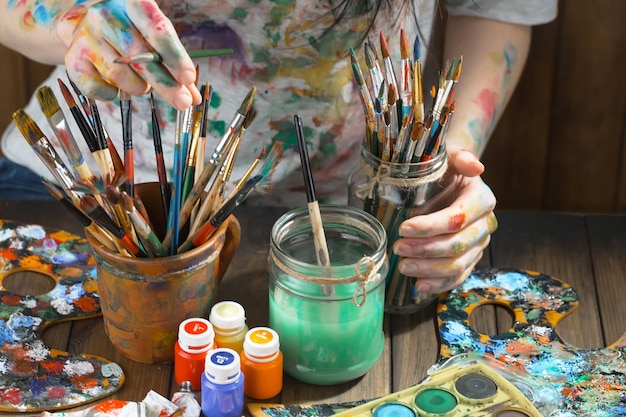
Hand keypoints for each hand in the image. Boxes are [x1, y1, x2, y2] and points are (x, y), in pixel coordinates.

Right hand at [56, 0, 200, 108]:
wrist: (85, 25)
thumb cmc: (132, 33)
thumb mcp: (156, 39)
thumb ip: (177, 66)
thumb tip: (193, 98)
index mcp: (133, 3)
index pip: (157, 30)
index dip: (174, 56)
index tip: (188, 78)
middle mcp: (106, 15)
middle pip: (140, 56)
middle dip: (165, 84)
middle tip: (182, 102)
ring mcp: (86, 35)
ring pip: (120, 74)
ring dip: (139, 87)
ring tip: (142, 84)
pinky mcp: (74, 57)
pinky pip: (99, 89)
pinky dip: (114, 95)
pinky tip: (118, 87)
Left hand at [392, 145, 497, 293]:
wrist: (453, 177)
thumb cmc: (447, 166)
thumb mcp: (451, 155)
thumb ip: (462, 157)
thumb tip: (474, 166)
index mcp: (481, 200)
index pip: (456, 218)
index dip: (430, 227)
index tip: (403, 228)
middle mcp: (484, 225)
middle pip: (456, 245)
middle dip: (425, 250)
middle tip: (397, 249)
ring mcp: (479, 245)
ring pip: (458, 265)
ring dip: (429, 270)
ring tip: (402, 267)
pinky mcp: (470, 259)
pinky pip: (458, 277)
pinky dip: (439, 284)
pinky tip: (418, 286)